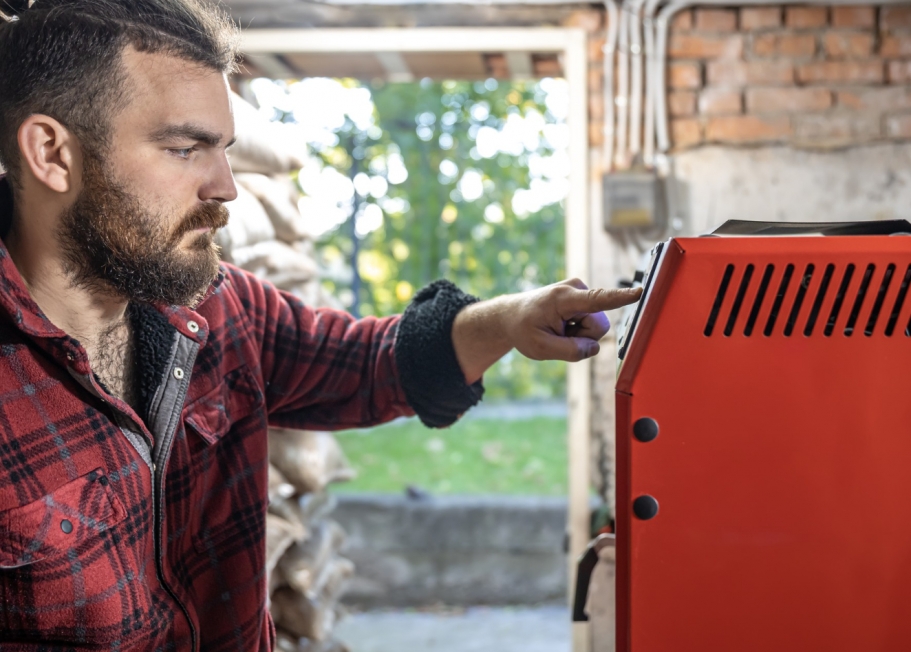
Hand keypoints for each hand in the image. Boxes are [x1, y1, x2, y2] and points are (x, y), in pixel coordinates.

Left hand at [452, 279, 642, 382]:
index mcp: (563, 299)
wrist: (512, 315)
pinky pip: (592, 324)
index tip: (639, 291)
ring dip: (579, 335)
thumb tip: (594, 348)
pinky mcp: (584, 298)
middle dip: (582, 338)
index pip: (597, 299)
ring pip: (596, 328)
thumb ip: (570, 351)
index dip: (620, 298)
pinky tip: (562, 325)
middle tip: (557, 335)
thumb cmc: (524, 329)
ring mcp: (581, 291)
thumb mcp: (541, 348)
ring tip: (558, 329)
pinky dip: (578, 330)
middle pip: (598, 327)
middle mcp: (576, 288)